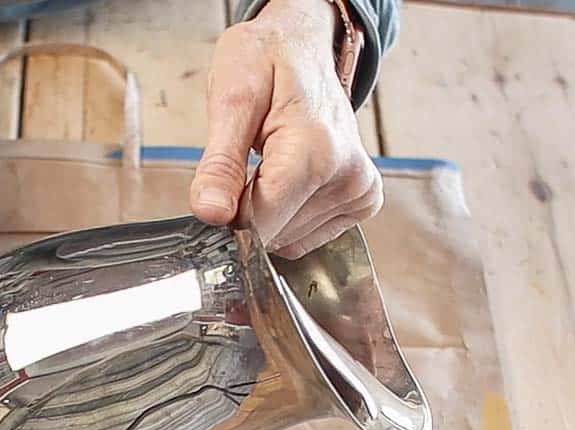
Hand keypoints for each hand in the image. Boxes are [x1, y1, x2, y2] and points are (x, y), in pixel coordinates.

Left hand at [189, 0, 381, 257]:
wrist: (304, 45)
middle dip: (247, 209)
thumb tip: (210, 213)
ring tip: (272, 163)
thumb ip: (220, 163)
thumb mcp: (231, 99)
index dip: (229, 211)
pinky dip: (289, 217)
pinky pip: (309, 237)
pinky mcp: (364, 199)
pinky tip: (290, 179)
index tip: (223, 180)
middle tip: (249, 161)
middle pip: (273, 233)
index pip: (259, 221)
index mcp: (315, 149)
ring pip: (289, 240)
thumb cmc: (267, 61)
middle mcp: (347, 174)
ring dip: (269, 212)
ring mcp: (360, 189)